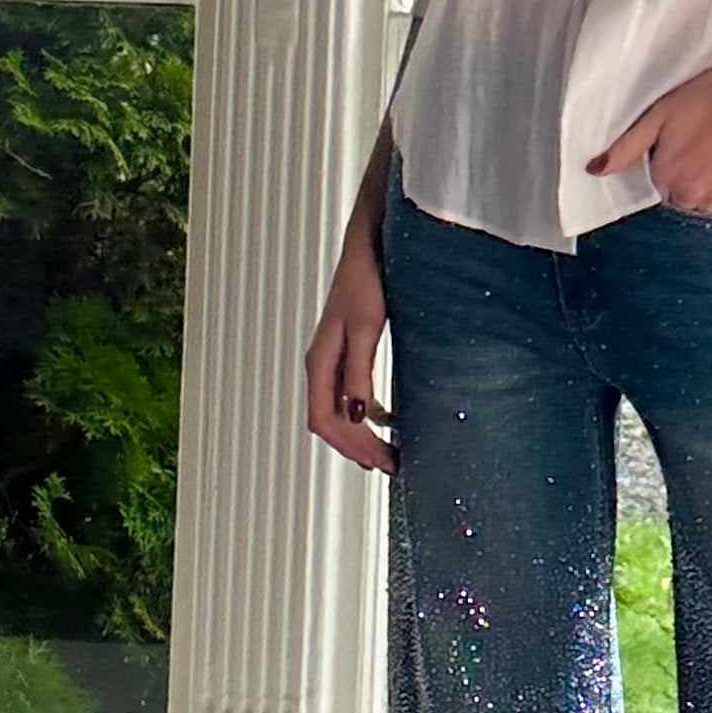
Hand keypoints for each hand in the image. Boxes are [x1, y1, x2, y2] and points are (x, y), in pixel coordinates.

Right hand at [304, 231, 395, 473]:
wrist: (369, 246)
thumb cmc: (367, 281)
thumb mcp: (367, 327)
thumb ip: (359, 371)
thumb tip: (356, 415)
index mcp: (319, 362)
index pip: (324, 420)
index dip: (350, 447)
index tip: (379, 463)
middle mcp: (321, 364)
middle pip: (331, 421)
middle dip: (358, 448)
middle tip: (391, 466)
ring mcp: (332, 359)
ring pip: (339, 411)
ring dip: (361, 435)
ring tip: (388, 453)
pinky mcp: (347, 351)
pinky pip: (350, 394)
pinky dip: (367, 414)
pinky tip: (389, 419)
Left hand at [588, 47, 711, 211]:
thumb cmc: (711, 97)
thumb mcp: (659, 115)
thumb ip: (625, 148)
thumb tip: (594, 170)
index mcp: (665, 177)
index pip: (659, 179)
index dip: (670, 157)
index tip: (684, 137)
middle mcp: (690, 196)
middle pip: (681, 193)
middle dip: (688, 173)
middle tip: (703, 140)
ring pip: (704, 199)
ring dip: (708, 182)